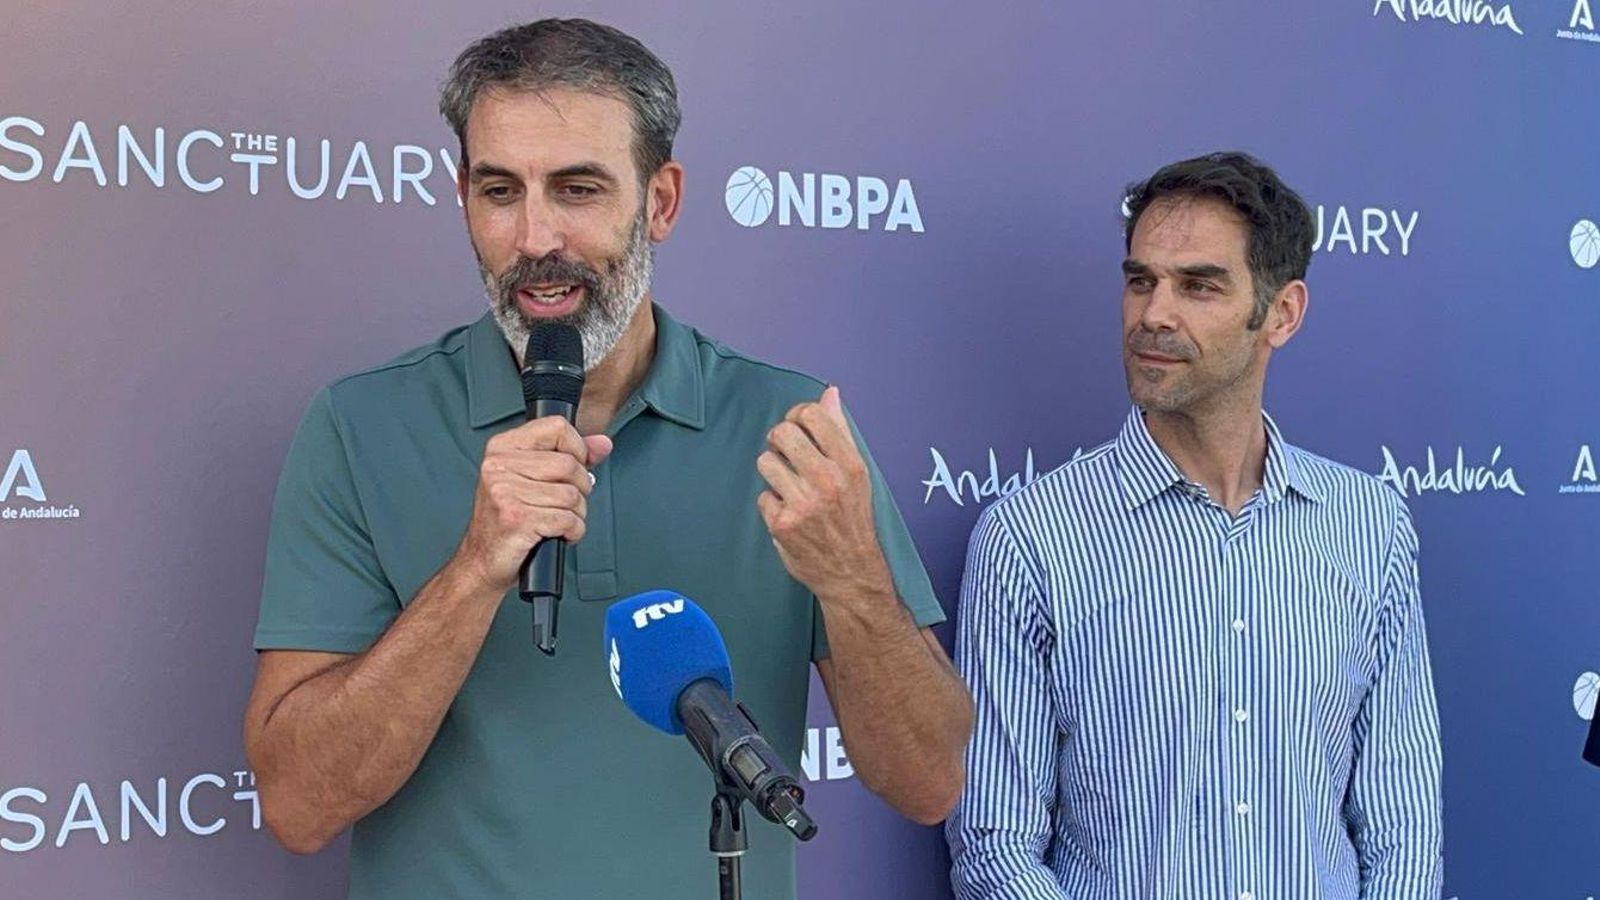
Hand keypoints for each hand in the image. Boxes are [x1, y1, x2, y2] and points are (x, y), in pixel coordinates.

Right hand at [453, 416, 612, 593]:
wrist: (481, 561)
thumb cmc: (508, 519)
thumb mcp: (534, 479)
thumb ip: (571, 456)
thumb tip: (602, 443)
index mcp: (502, 447)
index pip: (556, 427)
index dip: (577, 448)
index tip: (573, 467)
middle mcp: (499, 466)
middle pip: (570, 464)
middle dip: (580, 489)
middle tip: (563, 503)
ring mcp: (506, 492)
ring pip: (572, 495)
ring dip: (576, 514)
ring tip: (556, 520)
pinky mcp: (517, 519)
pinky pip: (568, 520)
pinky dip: (572, 531)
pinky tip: (557, 534)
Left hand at [757, 386, 892, 601]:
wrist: (851, 571)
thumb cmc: (853, 519)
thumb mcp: (856, 474)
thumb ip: (840, 432)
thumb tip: (830, 393)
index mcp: (849, 465)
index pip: (812, 415)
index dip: (797, 415)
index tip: (798, 426)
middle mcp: (827, 481)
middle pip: (782, 433)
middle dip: (779, 440)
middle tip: (786, 453)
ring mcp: (803, 503)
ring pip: (766, 462)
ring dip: (774, 471)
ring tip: (789, 485)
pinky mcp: (782, 524)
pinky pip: (763, 495)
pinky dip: (773, 503)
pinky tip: (789, 512)